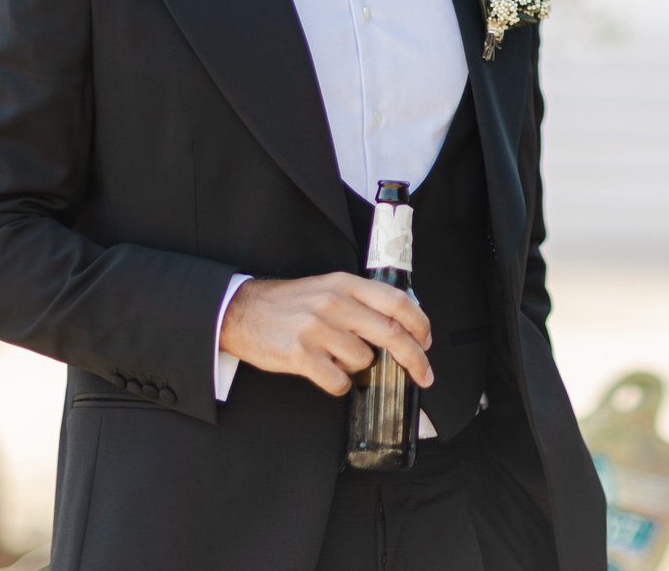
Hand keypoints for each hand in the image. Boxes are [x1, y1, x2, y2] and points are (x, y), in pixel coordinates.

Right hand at [218, 273, 432, 396]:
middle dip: (414, 358)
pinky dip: (338, 383)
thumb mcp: (328, 287)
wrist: (241, 311)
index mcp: (345, 284)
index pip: (397, 301)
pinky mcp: (300, 355)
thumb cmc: (289, 303)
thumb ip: (361, 301)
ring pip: (364, 360)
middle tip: (423, 374)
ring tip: (335, 357)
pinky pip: (338, 381)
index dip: (420, 323)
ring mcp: (317, 330)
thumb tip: (400, 323)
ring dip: (358, 367)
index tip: (427, 341)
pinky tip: (325, 372)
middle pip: (391, 333)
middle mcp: (334, 304)